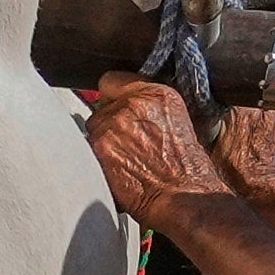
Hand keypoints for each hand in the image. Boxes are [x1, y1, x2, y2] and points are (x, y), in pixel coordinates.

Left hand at [82, 78, 236, 227]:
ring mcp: (111, 125)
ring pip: (93, 128)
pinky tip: (117, 169)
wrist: (181, 194)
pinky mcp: (99, 149)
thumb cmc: (186, 166)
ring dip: (103, 142)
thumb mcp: (178, 120)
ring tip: (124, 158)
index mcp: (155, 93)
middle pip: (101, 107)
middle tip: (127, 142)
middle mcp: (131, 104)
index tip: (117, 106)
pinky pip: (88, 149)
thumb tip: (131, 103)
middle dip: (109, 123)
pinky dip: (98, 160)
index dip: (114, 96)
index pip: (112, 80)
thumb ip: (150, 104)